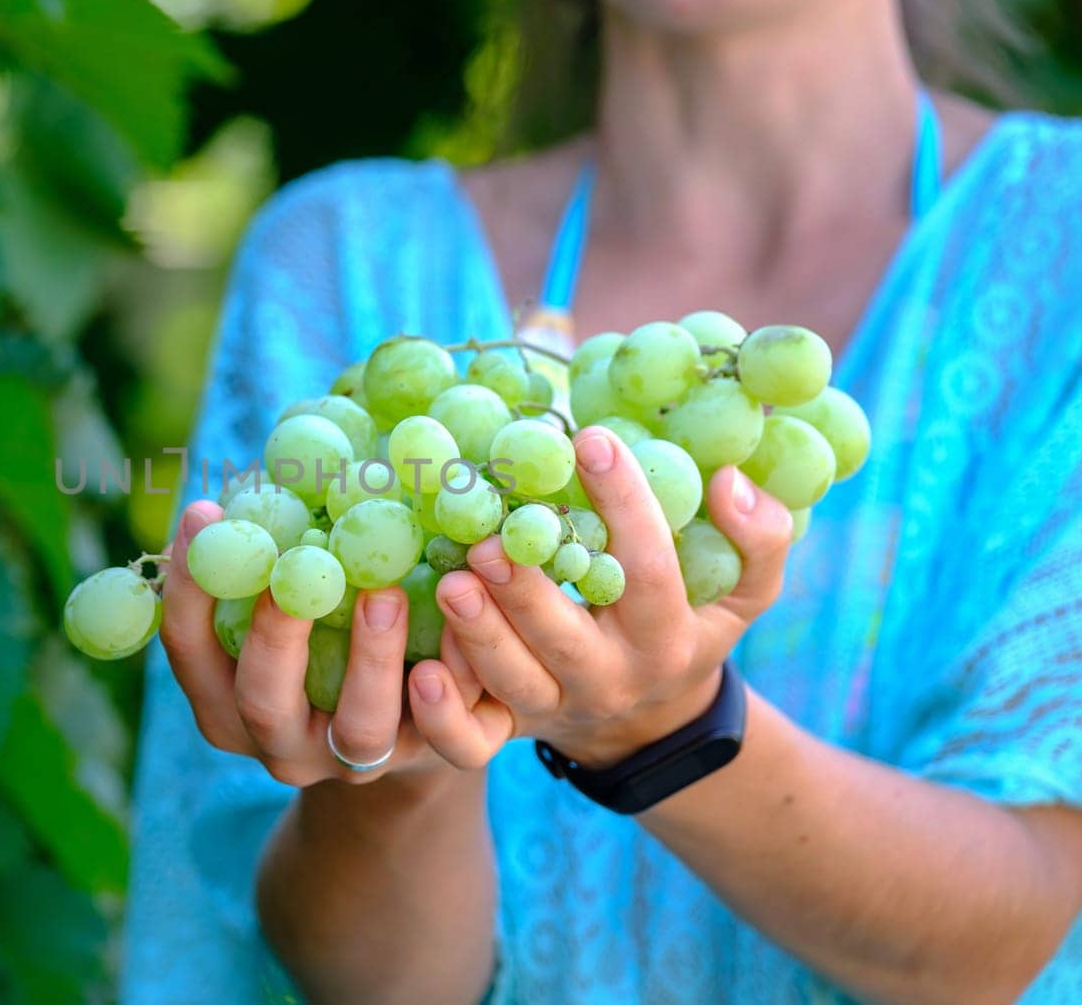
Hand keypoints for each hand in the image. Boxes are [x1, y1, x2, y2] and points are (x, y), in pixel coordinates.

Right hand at [158, 501, 510, 786]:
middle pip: (263, 703)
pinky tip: (461, 630)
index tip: (202, 514)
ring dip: (371, 660)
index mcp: (226, 700)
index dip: (188, 587)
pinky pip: (445, 735)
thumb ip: (268, 551)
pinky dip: (454, 685)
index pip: (190, 649)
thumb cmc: (323, 620)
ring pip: (359, 730)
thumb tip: (260, 467)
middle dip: (275, 638)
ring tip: (385, 593)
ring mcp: (355, 759)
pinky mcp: (428, 758)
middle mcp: (281, 742)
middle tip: (296, 576)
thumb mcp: (286, 591)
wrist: (411, 705)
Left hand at [429, 426, 794, 768]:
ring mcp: (554, 709)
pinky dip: (443, 712)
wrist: (647, 726)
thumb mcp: (742, 595)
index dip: (625, 506)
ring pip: (513, 684)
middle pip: (566, 640)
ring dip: (478, 634)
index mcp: (666, 640)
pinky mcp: (507, 731)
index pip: (648, 572)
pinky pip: (472, 739)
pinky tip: (420, 670)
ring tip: (451, 582)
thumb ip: (758, 540)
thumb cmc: (688, 629)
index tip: (591, 439)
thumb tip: (729, 481)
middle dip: (526, 590)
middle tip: (490, 538)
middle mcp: (609, 680)